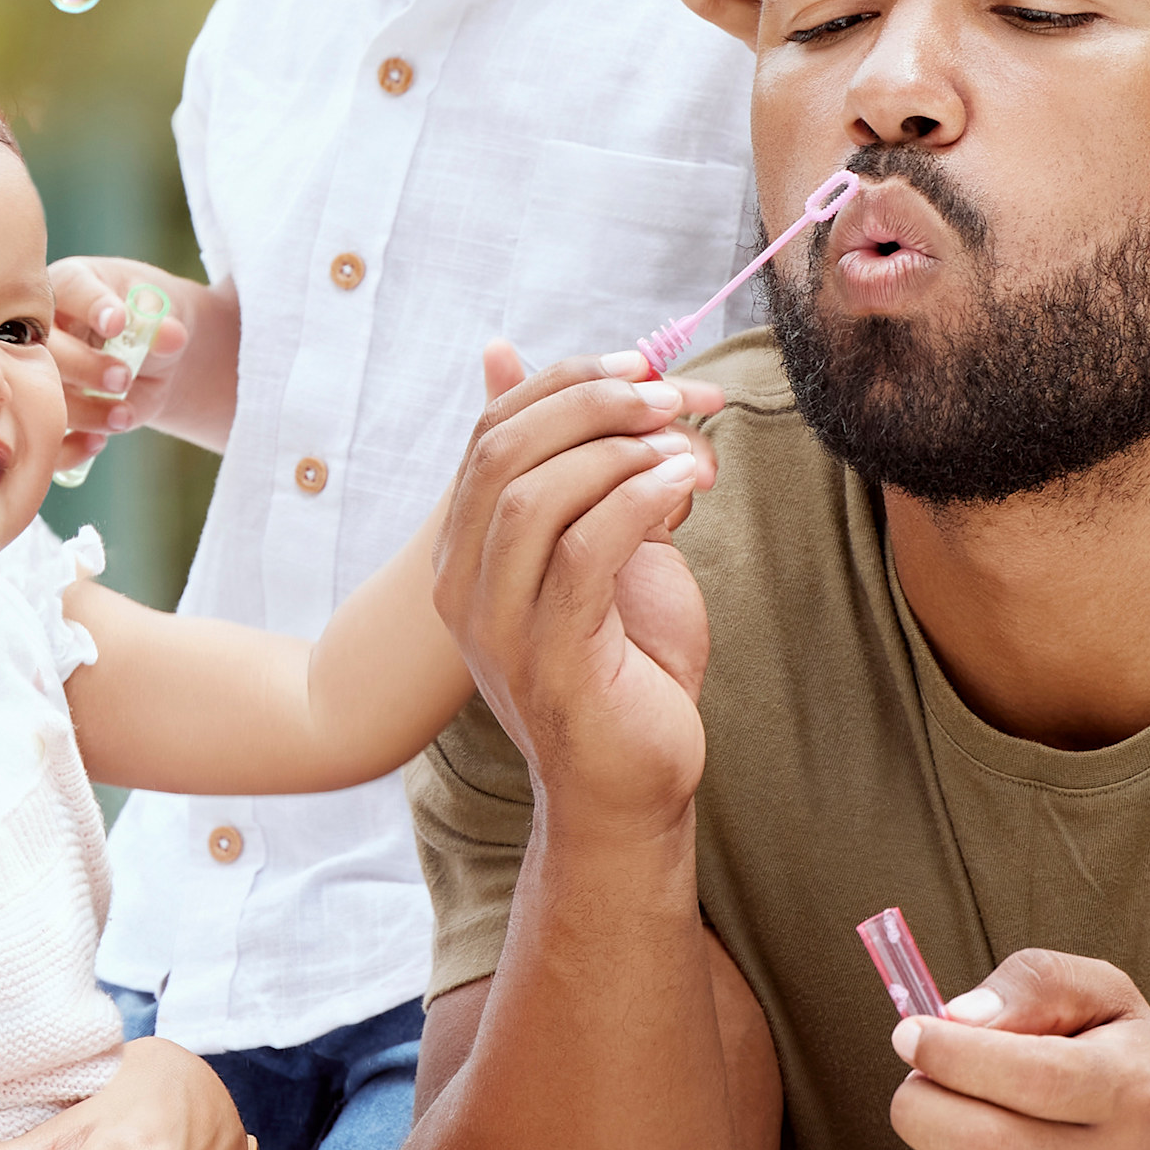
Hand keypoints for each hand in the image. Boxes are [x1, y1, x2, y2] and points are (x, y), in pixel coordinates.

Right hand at [47, 259, 194, 468]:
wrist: (151, 357)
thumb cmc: (149, 320)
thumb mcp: (162, 314)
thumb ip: (163, 324)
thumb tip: (170, 334)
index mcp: (71, 284)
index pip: (73, 287)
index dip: (91, 305)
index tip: (117, 323)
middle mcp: (43, 326)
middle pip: (46, 345)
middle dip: (84, 365)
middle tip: (123, 377)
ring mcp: (39, 372)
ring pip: (43, 394)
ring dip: (84, 410)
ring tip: (123, 414)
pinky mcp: (46, 412)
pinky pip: (44, 435)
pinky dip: (68, 447)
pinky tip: (98, 442)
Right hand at [430, 341, 724, 838]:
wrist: (629, 787)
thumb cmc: (622, 664)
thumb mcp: (599, 549)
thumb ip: (580, 474)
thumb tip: (554, 376)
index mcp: (464, 551)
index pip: (490, 431)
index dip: (563, 380)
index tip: (643, 362)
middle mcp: (462, 584)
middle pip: (502, 451)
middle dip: (592, 403)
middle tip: (673, 394)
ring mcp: (497, 626)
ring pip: (530, 496)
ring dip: (618, 450)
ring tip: (687, 443)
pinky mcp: (550, 660)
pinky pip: (584, 554)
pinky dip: (639, 500)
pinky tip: (687, 483)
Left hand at [889, 949, 1149, 1149]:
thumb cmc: (1136, 1089)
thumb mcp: (1110, 1007)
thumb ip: (1035, 984)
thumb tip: (954, 1015)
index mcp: (1135, 1096)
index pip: (1021, 1072)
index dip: (944, 1050)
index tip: (912, 1036)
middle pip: (977, 1144)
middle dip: (918, 1105)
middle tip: (923, 1090)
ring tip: (949, 1149)